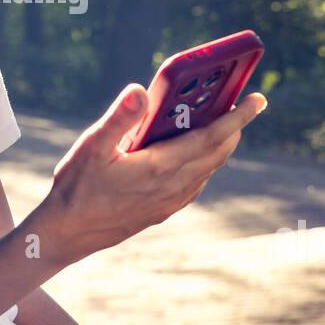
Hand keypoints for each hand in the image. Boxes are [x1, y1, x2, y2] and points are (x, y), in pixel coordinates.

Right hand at [34, 83, 267, 264]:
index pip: (211, 137)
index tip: (258, 101)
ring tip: (219, 123)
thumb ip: (120, 118)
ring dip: (219, 145)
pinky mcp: (162, 210)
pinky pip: (195, 183)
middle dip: (233, 127)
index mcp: (161, 166)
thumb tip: (141, 90)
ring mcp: (169, 201)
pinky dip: (204, 163)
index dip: (238, 117)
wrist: (67, 234)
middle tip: (239, 103)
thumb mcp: (92, 146)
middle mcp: (172, 186)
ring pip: (208, 168)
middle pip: (217, 152)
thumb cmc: (77, 188)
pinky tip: (191, 155)